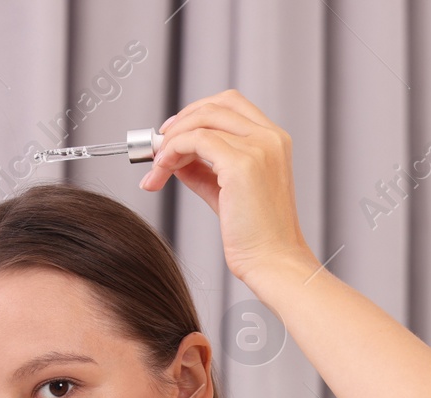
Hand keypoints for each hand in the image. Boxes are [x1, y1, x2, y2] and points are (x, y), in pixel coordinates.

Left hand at [138, 89, 315, 283]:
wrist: (272, 261)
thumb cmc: (256, 236)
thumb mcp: (225, 193)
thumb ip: (203, 170)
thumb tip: (175, 157)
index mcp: (273, 141)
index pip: (231, 104)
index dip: (197, 112)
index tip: (174, 133)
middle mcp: (269, 138)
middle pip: (215, 105)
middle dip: (180, 122)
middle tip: (158, 147)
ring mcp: (258, 148)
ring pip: (201, 121)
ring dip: (170, 141)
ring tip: (157, 168)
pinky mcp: (242, 164)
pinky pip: (195, 140)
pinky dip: (172, 151)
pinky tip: (162, 171)